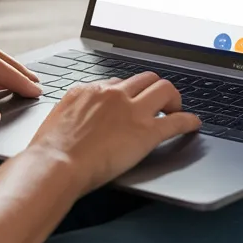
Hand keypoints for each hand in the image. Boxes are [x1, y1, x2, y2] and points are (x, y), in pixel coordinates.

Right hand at [28, 71, 200, 195]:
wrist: (56, 163)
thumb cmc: (49, 150)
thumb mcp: (56, 119)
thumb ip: (72, 113)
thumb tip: (75, 118)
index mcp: (88, 90)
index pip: (116, 83)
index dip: (126, 94)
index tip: (130, 103)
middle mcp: (112, 94)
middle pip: (144, 78)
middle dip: (153, 89)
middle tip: (158, 103)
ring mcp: (131, 110)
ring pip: (164, 89)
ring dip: (172, 99)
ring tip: (175, 110)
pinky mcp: (146, 132)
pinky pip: (175, 121)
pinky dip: (188, 121)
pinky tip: (193, 124)